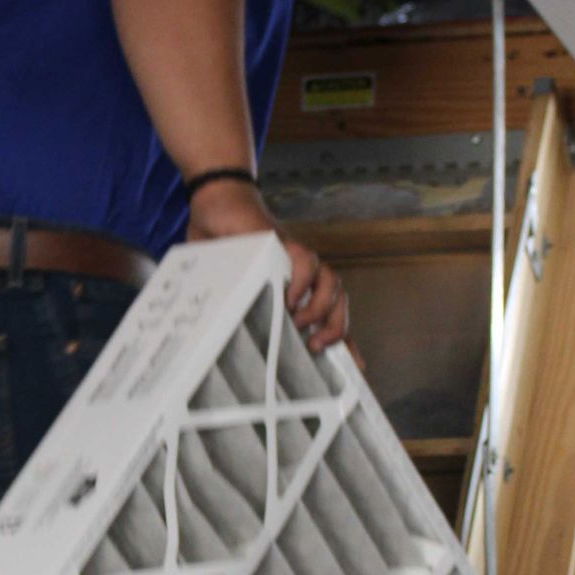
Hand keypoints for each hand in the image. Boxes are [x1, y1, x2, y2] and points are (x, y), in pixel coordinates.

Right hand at [185, 176, 350, 356]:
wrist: (218, 203)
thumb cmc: (224, 248)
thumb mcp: (233, 288)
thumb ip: (235, 309)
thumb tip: (220, 343)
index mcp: (296, 288)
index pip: (328, 318)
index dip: (345, 344)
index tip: (356, 371)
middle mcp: (304, 274)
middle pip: (339, 302)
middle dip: (337, 328)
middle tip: (317, 346)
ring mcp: (297, 257)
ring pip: (331, 283)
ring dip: (321, 308)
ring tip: (301, 324)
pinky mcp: (286, 242)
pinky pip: (306, 262)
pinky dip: (303, 282)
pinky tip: (289, 298)